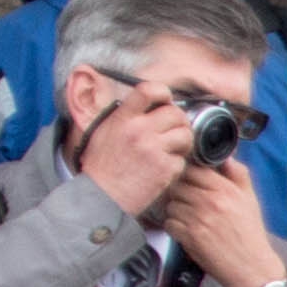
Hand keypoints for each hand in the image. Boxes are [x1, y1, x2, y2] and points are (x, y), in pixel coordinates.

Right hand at [69, 90, 188, 224]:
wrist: (101, 197)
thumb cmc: (100, 167)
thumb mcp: (103, 132)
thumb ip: (123, 116)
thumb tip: (146, 105)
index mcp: (122, 118)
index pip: (150, 90)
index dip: (163, 93)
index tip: (165, 102)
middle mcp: (139, 130)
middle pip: (175, 113)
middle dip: (178, 121)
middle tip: (173, 130)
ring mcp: (154, 149)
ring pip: (185, 135)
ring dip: (182, 142)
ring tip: (172, 149)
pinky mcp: (165, 169)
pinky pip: (183, 159)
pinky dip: (176, 164)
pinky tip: (164, 168)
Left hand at [161, 168, 285, 286]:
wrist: (252, 267)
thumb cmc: (250, 233)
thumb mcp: (250, 199)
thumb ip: (238, 174)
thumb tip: (226, 156)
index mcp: (225, 190)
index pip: (193, 168)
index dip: (187, 173)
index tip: (188, 180)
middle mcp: (210, 201)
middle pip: (177, 184)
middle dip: (178, 191)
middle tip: (184, 199)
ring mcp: (198, 219)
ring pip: (170, 203)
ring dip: (174, 209)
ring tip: (186, 217)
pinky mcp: (189, 236)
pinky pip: (169, 223)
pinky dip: (173, 226)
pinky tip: (185, 230)